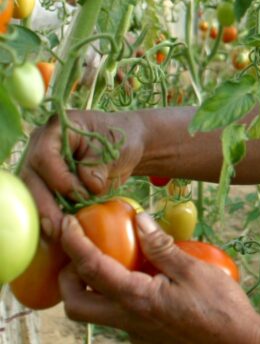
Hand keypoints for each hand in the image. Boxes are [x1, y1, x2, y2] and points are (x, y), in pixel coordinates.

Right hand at [22, 110, 145, 239]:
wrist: (125, 145)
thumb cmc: (121, 140)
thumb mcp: (116, 148)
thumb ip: (99, 166)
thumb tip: (89, 187)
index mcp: (58, 128)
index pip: (45, 156)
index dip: (59, 178)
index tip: (80, 194)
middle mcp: (42, 145)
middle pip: (32, 177)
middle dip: (44, 204)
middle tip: (58, 228)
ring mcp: (41, 165)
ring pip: (32, 192)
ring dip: (44, 214)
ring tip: (58, 233)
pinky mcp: (46, 182)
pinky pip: (41, 200)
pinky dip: (50, 215)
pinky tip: (59, 231)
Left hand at [59, 212, 259, 343]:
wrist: (237, 343)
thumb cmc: (221, 307)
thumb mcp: (194, 270)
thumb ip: (162, 247)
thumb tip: (139, 221)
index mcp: (137, 299)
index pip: (92, 269)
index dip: (74, 243)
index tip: (67, 223)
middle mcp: (127, 320)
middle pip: (76, 304)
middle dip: (67, 277)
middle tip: (80, 251)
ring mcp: (134, 332)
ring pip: (96, 313)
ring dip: (91, 287)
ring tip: (111, 260)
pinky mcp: (145, 336)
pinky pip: (120, 315)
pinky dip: (118, 294)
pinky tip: (144, 279)